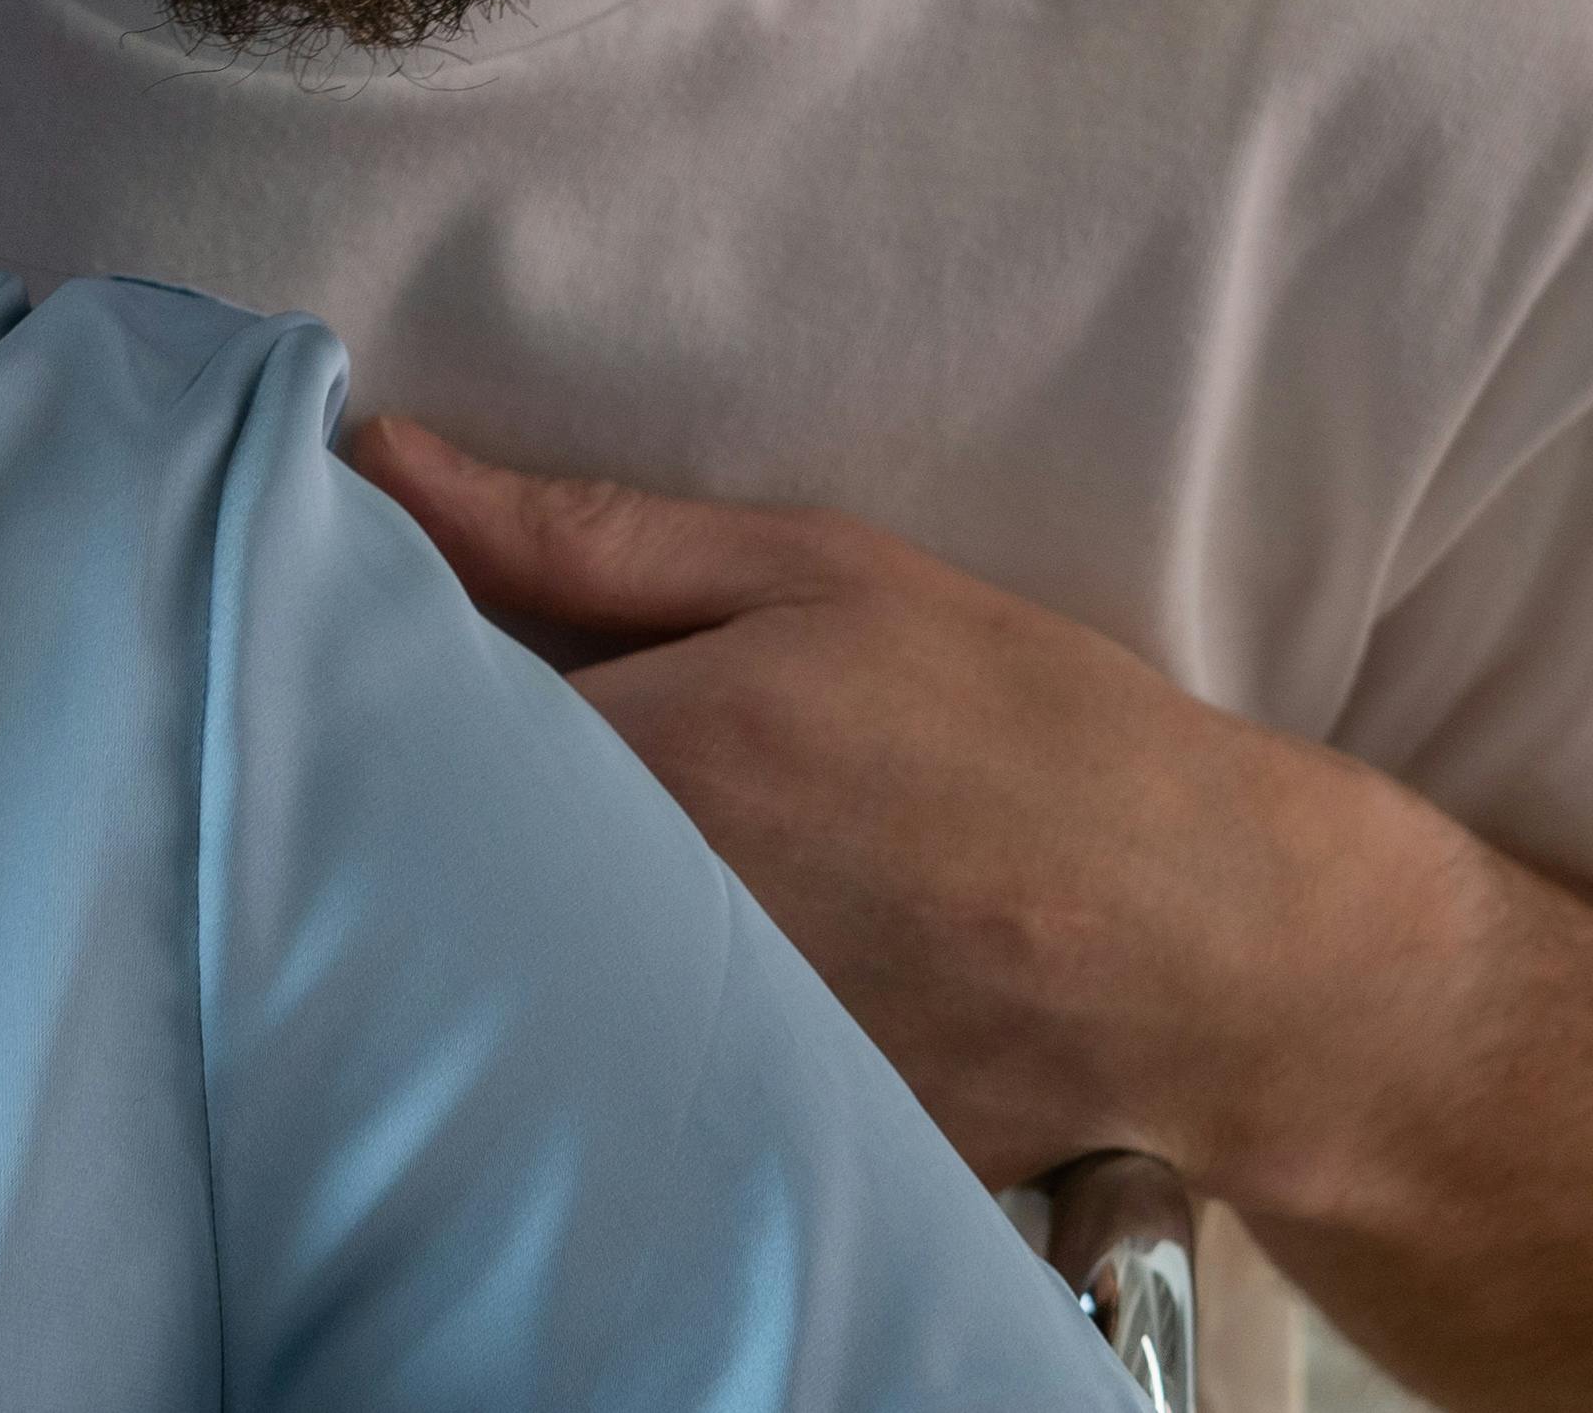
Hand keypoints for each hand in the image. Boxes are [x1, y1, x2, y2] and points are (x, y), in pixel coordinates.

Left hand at [344, 414, 1471, 1202]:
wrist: (1217, 950)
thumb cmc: (1027, 728)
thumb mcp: (818, 575)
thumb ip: (579, 533)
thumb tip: (382, 459)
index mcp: (652, 755)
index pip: (407, 711)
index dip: (375, 666)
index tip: (377, 631)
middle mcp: (644, 916)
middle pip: (450, 849)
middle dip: (446, 790)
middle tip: (538, 742)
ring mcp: (692, 1043)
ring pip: (521, 952)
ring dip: (525, 897)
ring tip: (650, 852)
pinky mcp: (743, 1134)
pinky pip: (616, 1051)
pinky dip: (618, 1000)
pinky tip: (713, 962)